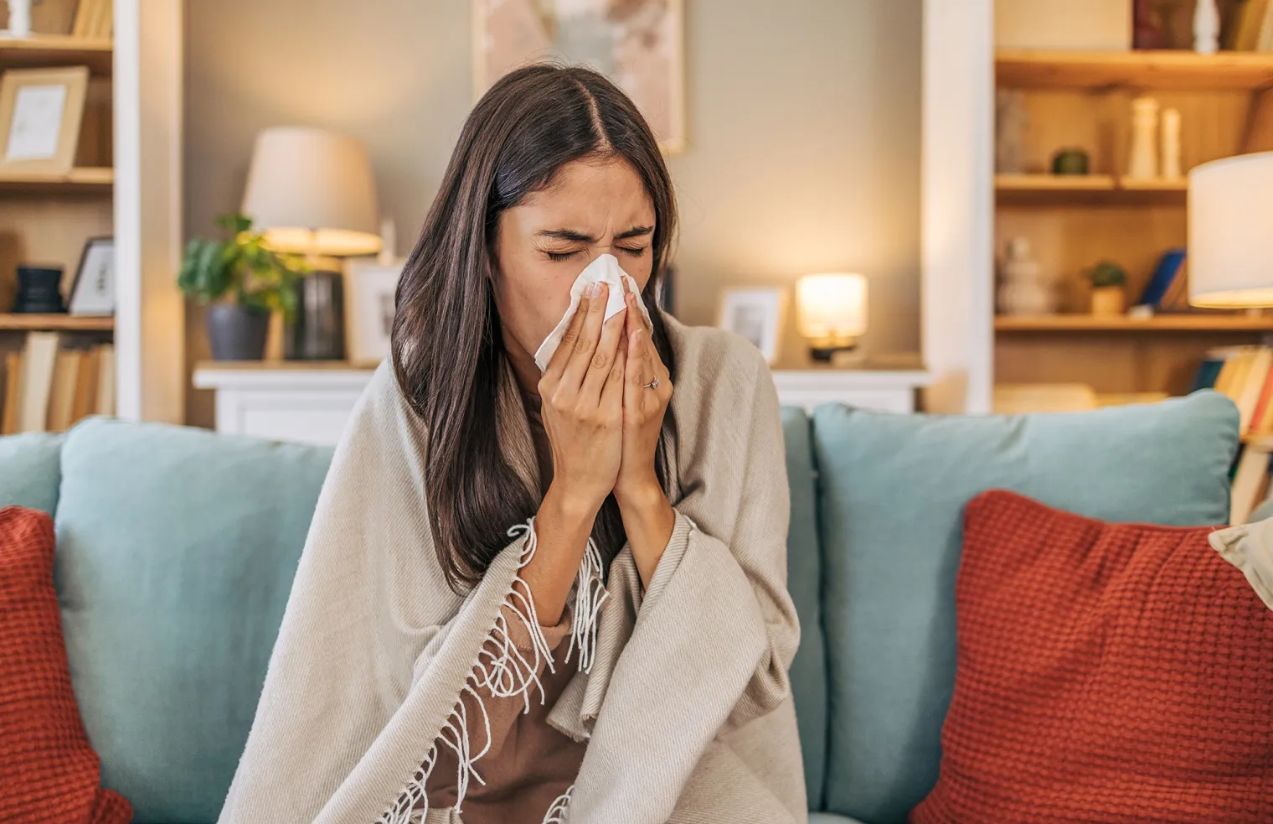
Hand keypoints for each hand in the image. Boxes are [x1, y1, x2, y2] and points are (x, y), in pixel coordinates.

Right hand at [539, 281, 627, 514]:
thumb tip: (568, 343)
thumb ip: (560, 378)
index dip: (579, 314)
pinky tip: (634, 333)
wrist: (579, 481)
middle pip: (584, 343)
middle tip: (606, 283)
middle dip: (596, 310)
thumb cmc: (571, 442)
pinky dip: (627, 352)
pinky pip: (620, 378)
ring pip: (603, 355)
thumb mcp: (555, 408)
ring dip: (614, 324)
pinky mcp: (606, 417)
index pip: (566, 343)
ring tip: (622, 300)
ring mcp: (585, 406)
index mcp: (550, 388)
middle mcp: (564, 394)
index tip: (589, 291)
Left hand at [614, 276, 672, 506]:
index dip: (630, 309)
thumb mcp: (619, 398)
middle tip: (620, 278)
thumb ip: (617, 370)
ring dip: (634, 323)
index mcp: (650, 379)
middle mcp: (655, 384)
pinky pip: (637, 377)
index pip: (639, 337)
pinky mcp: (642, 412)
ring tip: (627, 296)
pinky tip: (632, 333)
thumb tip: (603, 339)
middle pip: (642, 340)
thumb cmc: (618, 437)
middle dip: (631, 307)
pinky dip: (636, 353)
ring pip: (642, 354)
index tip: (619, 282)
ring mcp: (651, 398)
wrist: (624, 476)